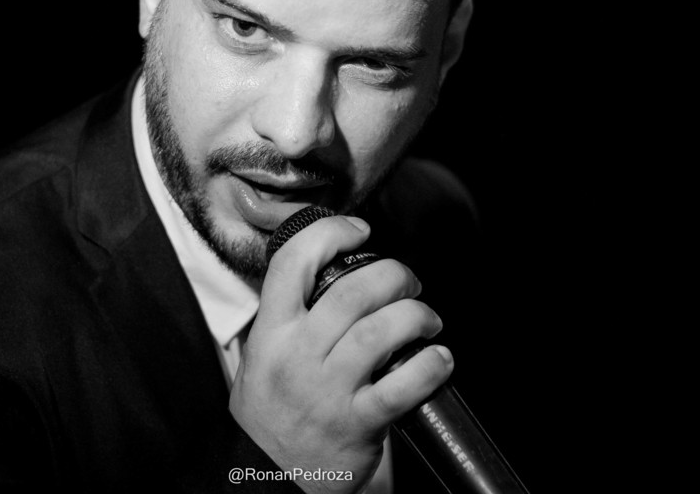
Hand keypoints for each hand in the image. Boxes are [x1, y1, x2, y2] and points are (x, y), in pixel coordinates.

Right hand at [229, 214, 453, 492]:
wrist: (265, 481)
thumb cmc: (270, 416)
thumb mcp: (260, 358)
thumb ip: (289, 318)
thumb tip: (332, 272)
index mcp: (271, 333)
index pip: (293, 262)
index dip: (332, 234)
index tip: (359, 231)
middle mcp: (297, 357)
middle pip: (352, 291)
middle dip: (393, 275)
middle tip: (408, 282)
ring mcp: (327, 391)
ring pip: (379, 331)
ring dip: (415, 315)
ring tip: (427, 320)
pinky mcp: (357, 424)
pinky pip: (403, 386)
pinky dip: (430, 366)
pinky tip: (439, 359)